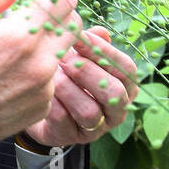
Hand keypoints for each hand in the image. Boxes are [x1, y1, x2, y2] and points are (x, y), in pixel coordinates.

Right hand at [0, 0, 86, 168]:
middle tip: (33, 8)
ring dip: (46, 40)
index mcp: (18, 38)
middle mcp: (38, 65)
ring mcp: (42, 90)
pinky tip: (8, 72)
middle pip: (71, 25)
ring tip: (10, 46)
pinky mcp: (39, 108)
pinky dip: (39, 67)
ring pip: (61, 52)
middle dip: (59, 10)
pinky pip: (51, 78)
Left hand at [21, 26, 138, 147]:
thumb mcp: (80, 56)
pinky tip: (44, 90)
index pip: (126, 69)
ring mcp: (96, 128)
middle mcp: (117, 110)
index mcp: (126, 86)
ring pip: (90, 111)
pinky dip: (53, 103)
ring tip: (53, 75)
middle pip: (114, 93)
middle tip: (65, 58)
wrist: (42, 105)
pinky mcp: (73, 137)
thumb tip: (98, 31)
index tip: (81, 37)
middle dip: (88, 72)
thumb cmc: (69, 75)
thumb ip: (90, 43)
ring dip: (68, 89)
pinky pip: (64, 121)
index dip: (105, 51)